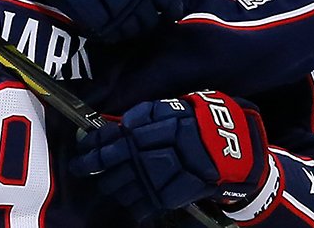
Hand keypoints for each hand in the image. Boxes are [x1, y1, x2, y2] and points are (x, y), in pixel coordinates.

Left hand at [70, 91, 270, 221]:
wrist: (233, 149)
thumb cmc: (198, 123)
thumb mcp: (170, 108)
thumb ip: (142, 116)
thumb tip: (118, 127)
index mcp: (147, 131)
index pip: (109, 142)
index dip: (90, 150)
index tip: (80, 153)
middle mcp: (149, 155)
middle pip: (110, 168)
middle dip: (94, 171)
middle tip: (85, 170)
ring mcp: (158, 179)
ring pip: (122, 189)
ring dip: (112, 187)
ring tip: (109, 184)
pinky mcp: (169, 197)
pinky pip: (141, 205)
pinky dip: (133, 205)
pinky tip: (130, 201)